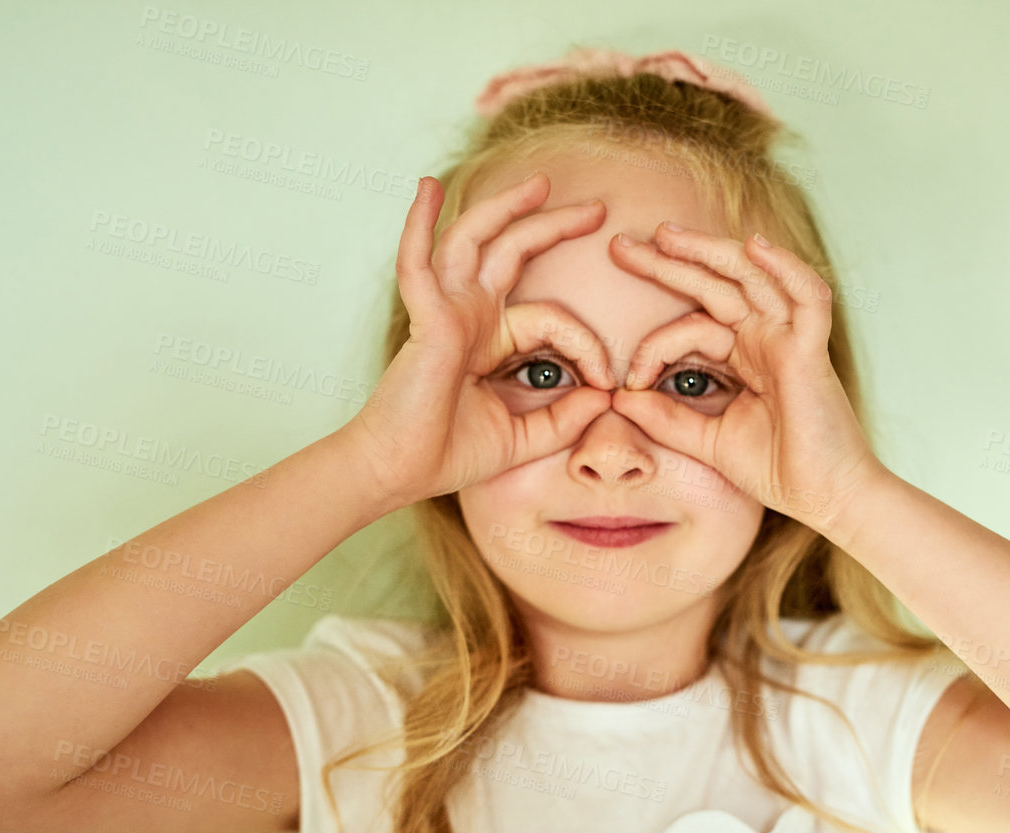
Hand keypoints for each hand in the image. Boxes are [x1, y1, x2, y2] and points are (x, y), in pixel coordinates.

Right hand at [340, 173, 616, 506]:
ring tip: (540, 184)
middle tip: (598, 207)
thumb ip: (564, 418)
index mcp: (490, 338)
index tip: (609, 384)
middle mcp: (469, 315)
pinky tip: (427, 189)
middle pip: (513, 251)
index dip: (588, 346)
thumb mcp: (524, 437)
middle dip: (554, 224)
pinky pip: (417, 263)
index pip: (553, 318)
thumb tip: (605, 397)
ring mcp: (446, 311)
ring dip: (505, 207)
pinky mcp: (427, 320)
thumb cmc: (448, 454)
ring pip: (475, 240)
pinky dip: (419, 224)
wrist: (400, 472)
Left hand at [604, 223, 883, 535]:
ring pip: (751, 277)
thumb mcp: (706, 441)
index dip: (654, 345)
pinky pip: (807, 298)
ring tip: (665, 234)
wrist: (824, 498)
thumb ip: (665, 418)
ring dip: (710, 251)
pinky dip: (786, 268)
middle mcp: (765, 338)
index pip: (692, 326)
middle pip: (715, 284)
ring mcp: (789, 339)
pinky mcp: (811, 351)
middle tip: (623, 245)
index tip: (626, 380)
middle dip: (670, 261)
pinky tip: (755, 245)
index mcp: (743, 355)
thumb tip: (619, 398)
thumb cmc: (776, 469)